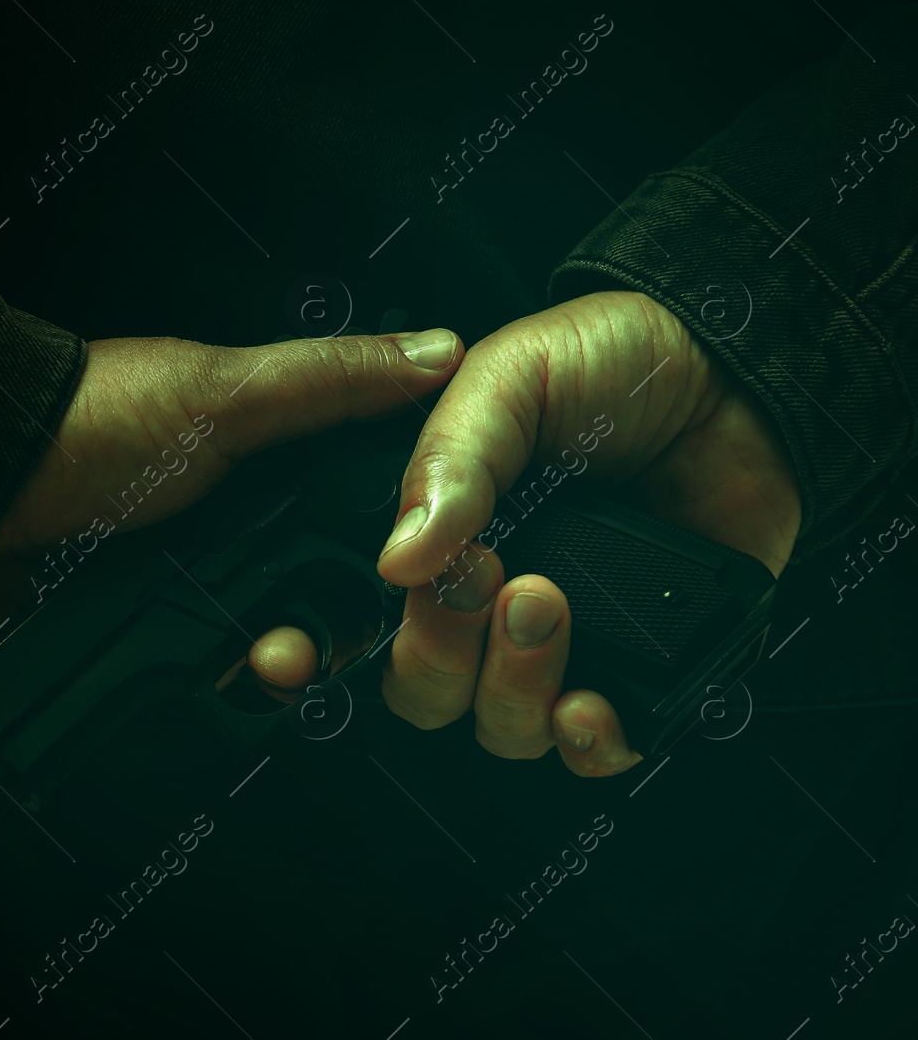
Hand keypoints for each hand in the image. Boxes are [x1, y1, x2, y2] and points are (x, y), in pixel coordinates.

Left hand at [0, 329, 467, 650]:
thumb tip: (439, 350)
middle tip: (316, 640)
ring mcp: (169, 582)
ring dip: (268, 669)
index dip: (384, 545)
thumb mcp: (219, 391)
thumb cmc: (82, 421)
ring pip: (248, 647)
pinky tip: (215, 694)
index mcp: (249, 457)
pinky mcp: (123, 634)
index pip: (345, 510)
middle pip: (305, 591)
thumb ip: (326, 382)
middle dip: (324, 626)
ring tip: (265, 669)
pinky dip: (203, 694)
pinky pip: (182, 683)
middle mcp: (216, 521)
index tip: (411, 574)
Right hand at [240, 291, 800, 775]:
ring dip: (515, 690)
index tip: (416, 591)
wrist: (733, 370)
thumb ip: (448, 459)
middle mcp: (492, 602)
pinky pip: (599, 748)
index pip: (379, 627)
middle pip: (429, 695)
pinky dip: (589, 745)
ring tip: (552, 607)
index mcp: (443, 538)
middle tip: (498, 585)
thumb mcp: (508, 379)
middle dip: (446, 657)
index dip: (376, 638)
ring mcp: (567, 641)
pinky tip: (589, 704)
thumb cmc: (612, 361)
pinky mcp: (646, 666)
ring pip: (505, 729)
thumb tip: (397, 555)